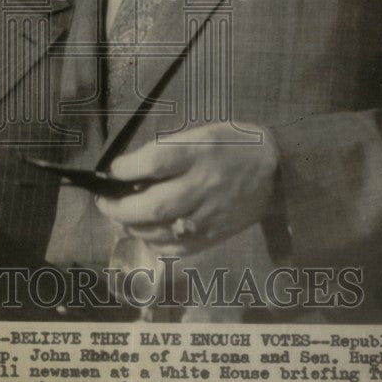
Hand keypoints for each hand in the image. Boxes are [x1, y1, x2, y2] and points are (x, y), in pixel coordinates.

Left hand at [95, 123, 279, 254]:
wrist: (277, 171)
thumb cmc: (234, 145)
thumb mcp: (202, 133)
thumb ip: (169, 149)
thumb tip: (131, 168)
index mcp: (199, 153)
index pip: (154, 161)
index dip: (126, 168)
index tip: (113, 170)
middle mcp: (202, 185)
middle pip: (152, 204)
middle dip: (118, 207)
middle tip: (104, 202)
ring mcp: (208, 215)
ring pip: (159, 230)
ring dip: (132, 226)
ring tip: (121, 217)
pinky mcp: (214, 235)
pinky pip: (176, 248)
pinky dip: (155, 243)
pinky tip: (147, 233)